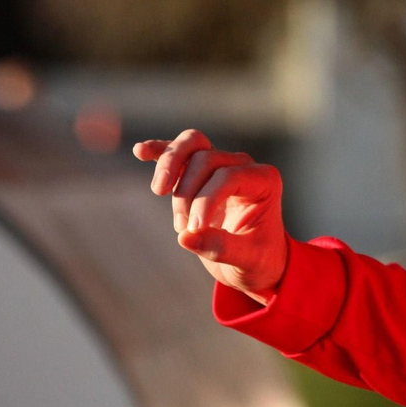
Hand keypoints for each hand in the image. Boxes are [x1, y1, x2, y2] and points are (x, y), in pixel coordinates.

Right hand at [133, 129, 287, 302]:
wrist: (256, 262)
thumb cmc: (258, 259)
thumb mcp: (247, 260)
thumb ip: (220, 248)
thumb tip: (185, 237)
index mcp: (264, 181)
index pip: (228, 176)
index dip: (205, 200)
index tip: (193, 229)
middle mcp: (244, 166)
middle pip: (206, 158)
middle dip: (187, 192)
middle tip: (181, 226)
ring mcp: (222, 164)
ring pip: (193, 144)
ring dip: (170, 165)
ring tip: (159, 191)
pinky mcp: (200, 174)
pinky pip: (181, 153)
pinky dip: (160, 151)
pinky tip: (140, 151)